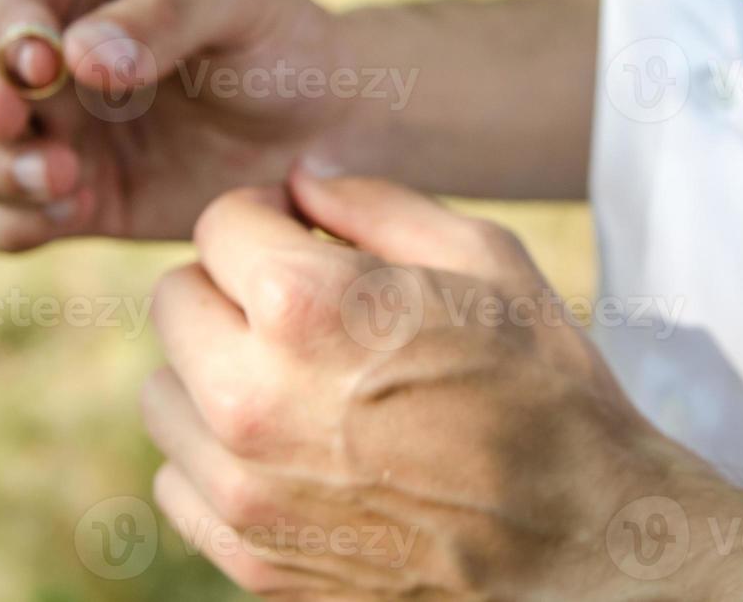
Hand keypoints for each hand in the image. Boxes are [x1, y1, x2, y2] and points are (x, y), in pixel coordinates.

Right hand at [0, 0, 354, 249]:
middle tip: (15, 120)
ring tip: (64, 178)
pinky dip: (11, 221)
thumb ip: (164, 20)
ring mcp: (53, 131)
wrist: (329, 129)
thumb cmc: (283, 43)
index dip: (7, 28)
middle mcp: (46, 56)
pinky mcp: (73, 201)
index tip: (44, 63)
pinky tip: (67, 214)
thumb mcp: (238, 5)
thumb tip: (78, 57)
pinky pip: (2, 220)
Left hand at [140, 166, 717, 599]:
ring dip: (215, 372)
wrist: (578, 539)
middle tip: (307, 308)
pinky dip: (219, 455)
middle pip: (174, 299)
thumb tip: (300, 184)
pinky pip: (178, 479)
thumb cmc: (540, 385)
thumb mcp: (482, 256)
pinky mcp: (250, 559)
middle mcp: (251, 399)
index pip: (219, 223)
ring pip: (164, 392)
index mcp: (304, 307)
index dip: (270, 217)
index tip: (307, 236)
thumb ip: (373, 202)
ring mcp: (243, 490)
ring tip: (298, 381)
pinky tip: (292, 447)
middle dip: (233, 286)